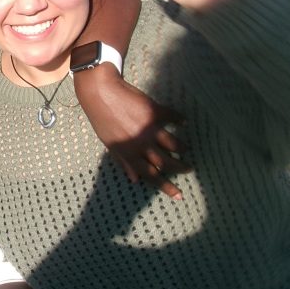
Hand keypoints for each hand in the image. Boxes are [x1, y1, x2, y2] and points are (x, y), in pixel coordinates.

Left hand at [74, 67, 188, 198]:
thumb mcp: (110, 144)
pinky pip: (173, 118)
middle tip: (189, 169)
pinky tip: (183, 121)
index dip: (165, 186)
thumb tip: (135, 179)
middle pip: (166, 162)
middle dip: (180, 168)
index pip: (150, 175)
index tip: (178, 195)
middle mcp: (140, 144)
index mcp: (128, 153)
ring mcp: (149, 128)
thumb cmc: (102, 119)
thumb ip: (123, 161)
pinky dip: (180, 119)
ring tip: (185, 148)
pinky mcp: (154, 112)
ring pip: (173, 144)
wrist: (100, 93)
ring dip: (182, 148)